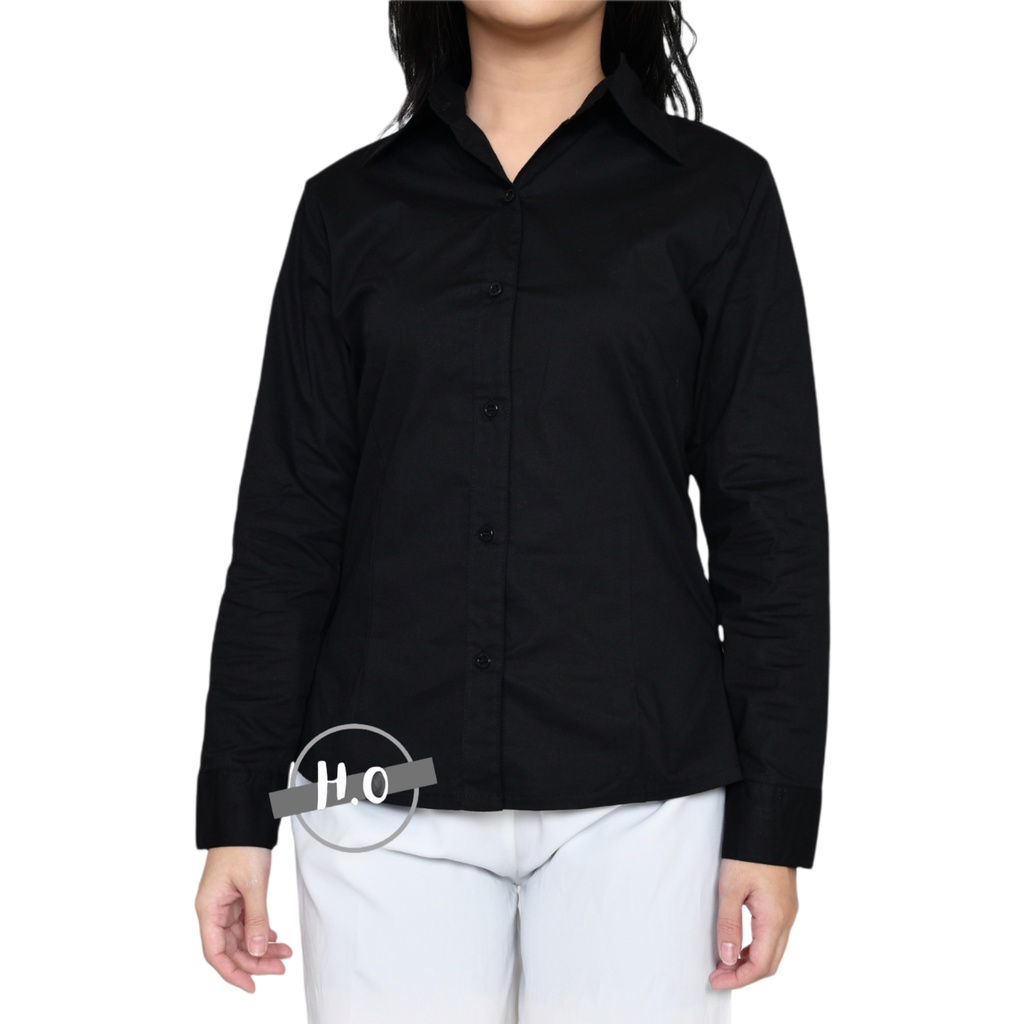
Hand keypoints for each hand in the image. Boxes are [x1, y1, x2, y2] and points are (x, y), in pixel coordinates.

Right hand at [195, 846, 292, 992]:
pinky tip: (275, 937)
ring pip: (242, 937)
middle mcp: (214, 910)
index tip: (251, 986)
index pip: (215, 952)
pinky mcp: (237, 898)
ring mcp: (225, 904)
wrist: (244, 822)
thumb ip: (256, 918)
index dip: (232, 972)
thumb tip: (256, 951)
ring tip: (285, 953)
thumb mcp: (253, 884)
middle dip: (255, 961)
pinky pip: (247, 923)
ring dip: (262, 947)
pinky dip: (261, 931)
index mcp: (209, 909)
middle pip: (231, 948)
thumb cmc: (241, 847)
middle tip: (280, 967)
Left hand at [709, 857, 797, 988]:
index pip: (760, 965)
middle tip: (717, 976)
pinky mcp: (784, 904)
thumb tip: (727, 959)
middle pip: (769, 964)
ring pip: (773, 951)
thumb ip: (729, 924)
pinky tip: (738, 944)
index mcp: (775, 919)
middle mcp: (787, 919)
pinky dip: (756, 947)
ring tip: (724, 962)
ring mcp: (788, 912)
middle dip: (744, 975)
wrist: (768, 826)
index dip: (737, 978)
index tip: (715, 981)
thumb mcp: (731, 887)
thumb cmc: (748, 853)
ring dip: (750, 962)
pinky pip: (774, 937)